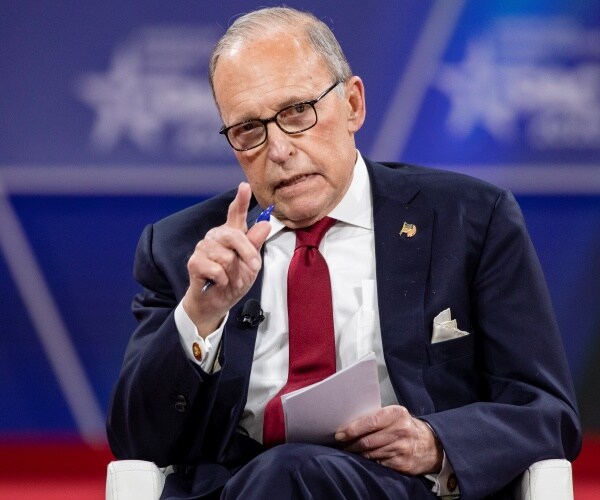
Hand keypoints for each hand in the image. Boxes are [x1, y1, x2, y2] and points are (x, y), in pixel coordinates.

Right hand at [182, 182, 270, 336]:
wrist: (217, 303)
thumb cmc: (234, 281)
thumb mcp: (251, 265)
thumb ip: (255, 245)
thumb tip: (265, 224)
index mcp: (232, 234)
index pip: (236, 213)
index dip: (240, 199)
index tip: (244, 185)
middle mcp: (216, 236)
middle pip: (235, 236)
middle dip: (248, 255)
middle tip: (253, 268)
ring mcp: (203, 247)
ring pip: (227, 256)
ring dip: (235, 274)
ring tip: (231, 280)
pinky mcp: (194, 262)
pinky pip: (216, 269)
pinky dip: (223, 280)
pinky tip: (218, 282)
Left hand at [335, 405, 442, 474]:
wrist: (430, 445)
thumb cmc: (405, 427)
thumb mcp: (394, 415)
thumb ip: (375, 417)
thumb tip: (349, 423)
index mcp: (397, 414)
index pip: (370, 422)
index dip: (352, 429)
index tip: (339, 434)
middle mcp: (400, 431)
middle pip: (367, 440)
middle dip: (350, 443)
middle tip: (340, 444)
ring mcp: (401, 449)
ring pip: (370, 453)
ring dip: (357, 453)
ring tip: (349, 450)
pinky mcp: (402, 464)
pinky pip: (378, 463)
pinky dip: (369, 461)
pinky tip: (364, 458)